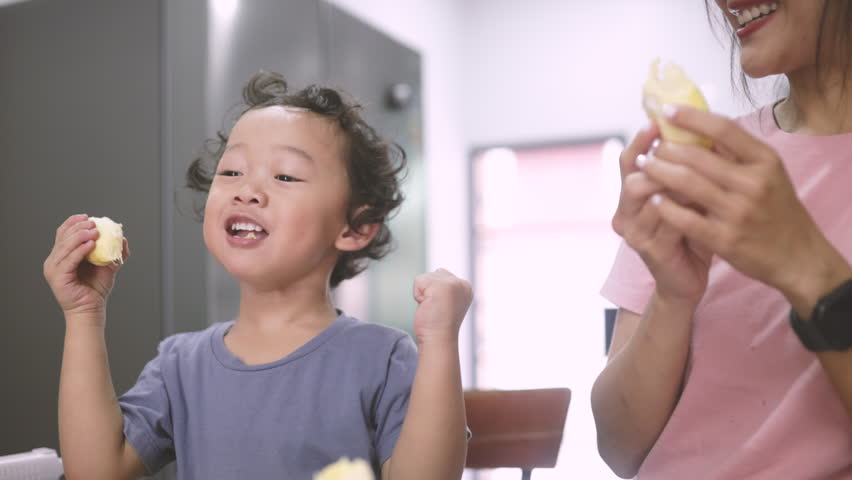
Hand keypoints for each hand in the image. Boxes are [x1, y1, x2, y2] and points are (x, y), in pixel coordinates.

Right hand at [43, 214, 129, 320]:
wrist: (92, 309)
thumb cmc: (96, 289)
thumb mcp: (108, 266)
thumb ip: (114, 252)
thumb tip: (123, 238)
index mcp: (62, 255)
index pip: (63, 233)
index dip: (73, 222)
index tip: (87, 216)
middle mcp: (54, 260)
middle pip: (63, 237)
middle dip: (78, 227)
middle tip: (93, 223)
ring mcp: (54, 269)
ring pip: (65, 246)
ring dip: (80, 236)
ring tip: (94, 231)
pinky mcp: (58, 277)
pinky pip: (69, 260)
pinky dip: (80, 250)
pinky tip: (91, 244)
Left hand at [412, 269, 471, 345]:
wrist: (437, 341)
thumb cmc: (438, 326)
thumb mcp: (446, 303)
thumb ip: (445, 289)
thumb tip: (437, 277)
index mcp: (465, 288)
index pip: (442, 276)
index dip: (434, 292)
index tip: (441, 308)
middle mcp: (462, 284)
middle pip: (433, 274)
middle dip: (428, 291)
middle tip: (435, 308)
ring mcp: (453, 284)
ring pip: (425, 277)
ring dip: (422, 293)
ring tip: (431, 308)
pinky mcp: (441, 285)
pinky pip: (419, 281)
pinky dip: (418, 295)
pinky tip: (427, 306)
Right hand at [612, 123, 711, 308]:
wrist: (687, 280)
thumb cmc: (689, 235)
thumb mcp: (686, 197)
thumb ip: (685, 171)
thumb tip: (698, 129)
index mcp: (630, 197)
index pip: (628, 161)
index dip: (641, 140)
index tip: (659, 120)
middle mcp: (624, 213)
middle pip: (632, 177)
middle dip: (660, 161)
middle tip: (686, 147)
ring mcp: (635, 233)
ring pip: (648, 196)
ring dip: (675, 182)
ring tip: (700, 172)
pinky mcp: (650, 250)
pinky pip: (666, 220)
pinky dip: (685, 205)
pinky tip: (704, 199)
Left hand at [641, 106, 851, 312]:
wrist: (797, 257)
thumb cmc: (778, 211)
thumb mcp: (770, 175)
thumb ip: (738, 153)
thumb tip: (699, 126)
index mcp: (765, 161)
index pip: (723, 129)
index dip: (691, 117)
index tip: (667, 111)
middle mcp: (753, 183)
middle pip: (697, 156)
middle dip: (665, 149)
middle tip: (649, 148)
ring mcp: (738, 212)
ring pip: (687, 183)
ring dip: (659, 172)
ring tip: (644, 166)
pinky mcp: (725, 239)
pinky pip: (685, 218)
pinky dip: (665, 206)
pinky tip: (653, 199)